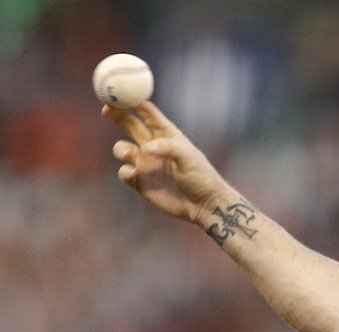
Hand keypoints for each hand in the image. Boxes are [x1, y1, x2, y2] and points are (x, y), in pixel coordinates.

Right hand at [102, 101, 232, 225]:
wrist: (204, 206)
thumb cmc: (202, 178)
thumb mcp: (190, 158)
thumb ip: (169, 148)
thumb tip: (146, 148)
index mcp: (167, 135)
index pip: (147, 113)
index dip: (133, 101)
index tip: (121, 92)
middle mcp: (154, 147)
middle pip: (130, 124)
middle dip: (117, 114)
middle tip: (106, 109)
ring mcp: (146, 164)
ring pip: (123, 149)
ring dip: (120, 148)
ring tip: (128, 153)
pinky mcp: (141, 182)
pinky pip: (124, 173)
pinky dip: (124, 171)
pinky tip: (133, 174)